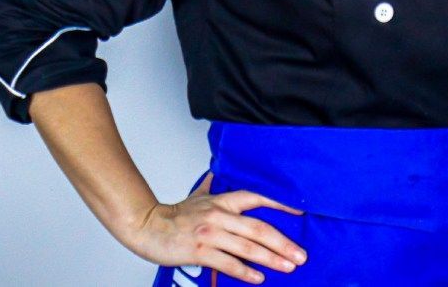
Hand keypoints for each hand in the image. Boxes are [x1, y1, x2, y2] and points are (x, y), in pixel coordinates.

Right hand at [127, 174, 307, 283]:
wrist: (146, 226)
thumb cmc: (174, 215)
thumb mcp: (197, 196)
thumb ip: (210, 186)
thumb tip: (214, 172)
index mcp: (223, 201)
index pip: (259, 199)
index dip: (282, 205)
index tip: (301, 214)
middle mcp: (220, 215)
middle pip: (259, 229)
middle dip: (284, 244)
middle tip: (301, 255)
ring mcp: (210, 234)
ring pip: (248, 247)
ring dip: (271, 259)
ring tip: (288, 267)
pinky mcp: (200, 251)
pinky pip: (228, 263)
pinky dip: (245, 272)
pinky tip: (259, 278)